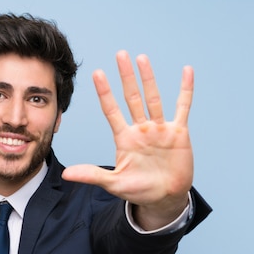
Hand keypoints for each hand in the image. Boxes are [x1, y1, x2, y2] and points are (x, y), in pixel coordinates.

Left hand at [61, 51, 193, 229]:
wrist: (165, 199)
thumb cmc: (138, 190)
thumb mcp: (113, 183)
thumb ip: (92, 175)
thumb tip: (67, 174)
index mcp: (124, 138)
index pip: (111, 111)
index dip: (105, 93)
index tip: (97, 73)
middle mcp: (140, 129)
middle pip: (132, 97)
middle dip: (125, 77)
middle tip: (120, 54)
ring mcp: (159, 129)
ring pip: (153, 98)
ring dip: (148, 78)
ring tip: (141, 58)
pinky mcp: (178, 132)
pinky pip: (183, 107)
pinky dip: (185, 89)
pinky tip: (186, 71)